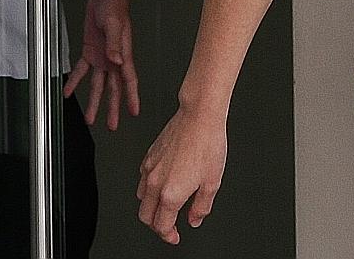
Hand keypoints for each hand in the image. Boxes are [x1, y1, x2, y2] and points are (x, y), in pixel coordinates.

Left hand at [66, 0, 139, 130]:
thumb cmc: (114, 5)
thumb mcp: (113, 24)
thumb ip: (114, 44)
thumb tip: (117, 61)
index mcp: (123, 54)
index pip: (129, 80)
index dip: (132, 97)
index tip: (134, 112)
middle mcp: (114, 59)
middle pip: (114, 88)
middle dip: (113, 108)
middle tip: (112, 125)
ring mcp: (102, 57)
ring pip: (99, 85)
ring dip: (95, 101)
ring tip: (91, 118)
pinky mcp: (90, 52)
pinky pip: (82, 71)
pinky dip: (75, 81)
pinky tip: (69, 92)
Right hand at [138, 105, 227, 243]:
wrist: (199, 116)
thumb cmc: (208, 144)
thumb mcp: (213, 182)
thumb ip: (201, 207)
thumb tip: (194, 219)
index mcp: (171, 193)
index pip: (162, 226)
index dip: (169, 236)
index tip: (176, 236)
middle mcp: (155, 183)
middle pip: (146, 216)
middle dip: (157, 226)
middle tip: (170, 226)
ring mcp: (149, 168)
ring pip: (141, 198)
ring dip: (151, 207)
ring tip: (166, 206)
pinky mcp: (149, 155)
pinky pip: (142, 179)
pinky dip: (148, 189)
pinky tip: (163, 184)